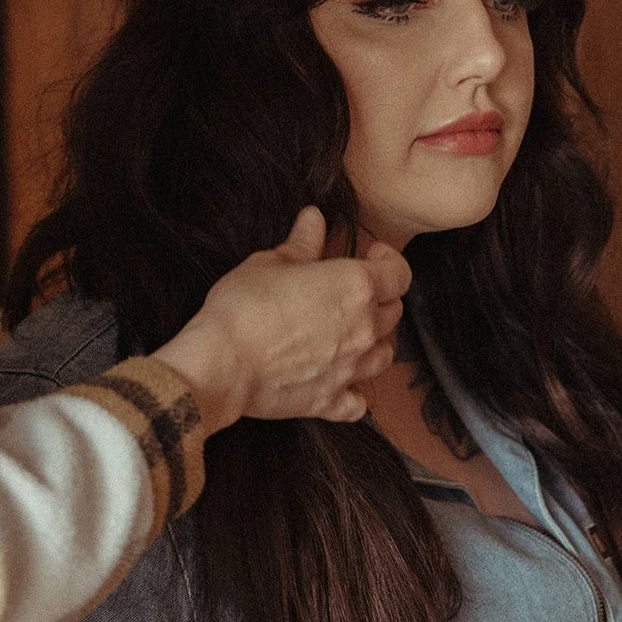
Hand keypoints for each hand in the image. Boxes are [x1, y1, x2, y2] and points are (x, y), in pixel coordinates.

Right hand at [153, 207, 410, 435]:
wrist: (223, 363)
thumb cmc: (244, 306)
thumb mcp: (269, 263)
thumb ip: (301, 244)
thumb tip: (314, 219)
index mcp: (355, 287)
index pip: (399, 273)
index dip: (389, 260)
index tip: (373, 254)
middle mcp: (364, 329)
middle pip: (393, 312)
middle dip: (380, 298)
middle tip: (353, 291)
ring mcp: (351, 369)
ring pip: (385, 355)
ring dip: (375, 342)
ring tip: (354, 334)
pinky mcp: (330, 401)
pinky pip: (357, 402)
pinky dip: (354, 392)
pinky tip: (341, 383)